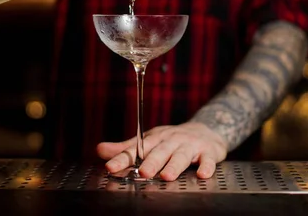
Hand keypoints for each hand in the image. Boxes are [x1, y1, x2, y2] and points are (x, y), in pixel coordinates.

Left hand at [96, 122, 227, 181]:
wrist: (205, 131)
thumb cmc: (172, 140)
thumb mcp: (148, 141)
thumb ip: (126, 148)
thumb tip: (100, 150)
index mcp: (153, 139)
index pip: (135, 149)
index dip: (122, 158)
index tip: (110, 167)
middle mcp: (170, 141)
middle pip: (159, 152)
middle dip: (151, 162)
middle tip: (143, 173)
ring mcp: (189, 146)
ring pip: (181, 156)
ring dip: (174, 165)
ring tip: (167, 176)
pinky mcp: (207, 152)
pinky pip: (207, 160)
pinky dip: (206, 166)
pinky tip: (202, 174)